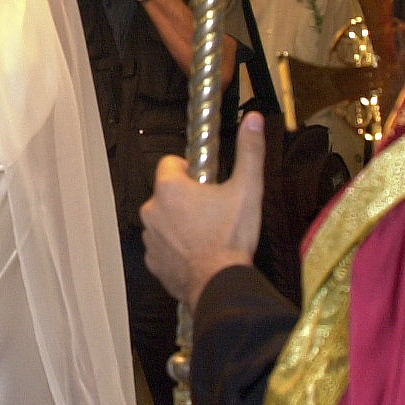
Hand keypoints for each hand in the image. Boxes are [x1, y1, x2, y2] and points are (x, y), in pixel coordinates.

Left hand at [141, 111, 265, 307]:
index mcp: (170, 188)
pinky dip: (175, 246)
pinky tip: (198, 252)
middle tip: (212, 210)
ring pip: (164, 219)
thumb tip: (254, 119)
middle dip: (186, 198)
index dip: (189, 169)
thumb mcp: (247, 189)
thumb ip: (249, 151)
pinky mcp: (152, 260)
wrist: (220, 284)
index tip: (205, 181)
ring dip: (179, 222)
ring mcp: (150, 237)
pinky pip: (162, 245)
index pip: (169, 163)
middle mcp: (152, 209)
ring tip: (206, 233)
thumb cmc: (231, 239)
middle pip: (167, 192)